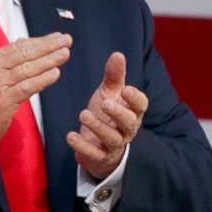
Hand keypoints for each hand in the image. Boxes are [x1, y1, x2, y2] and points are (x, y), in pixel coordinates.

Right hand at [0, 32, 71, 155]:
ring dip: (49, 60)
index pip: (21, 46)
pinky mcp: (3, 100)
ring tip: (65, 54)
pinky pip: (27, 87)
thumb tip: (24, 41)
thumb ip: (9, 59)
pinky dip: (42, 80)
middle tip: (66, 40)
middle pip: (26, 53)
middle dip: (49, 46)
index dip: (42, 40)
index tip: (58, 37)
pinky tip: (55, 74)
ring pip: (28, 68)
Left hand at [69, 50, 146, 181]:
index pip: (141, 105)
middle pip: (128, 123)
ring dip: (98, 127)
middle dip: (118, 113)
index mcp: (132, 112)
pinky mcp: (99, 157)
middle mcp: (126, 130)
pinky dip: (82, 146)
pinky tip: (70, 136)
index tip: (125, 89)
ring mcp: (113, 145)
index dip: (134, 98)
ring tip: (83, 114)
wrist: (98, 145)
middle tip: (105, 102)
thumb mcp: (110, 93)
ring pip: (112, 138)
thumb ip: (114, 76)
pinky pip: (93, 154)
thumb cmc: (107, 114)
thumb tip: (118, 54)